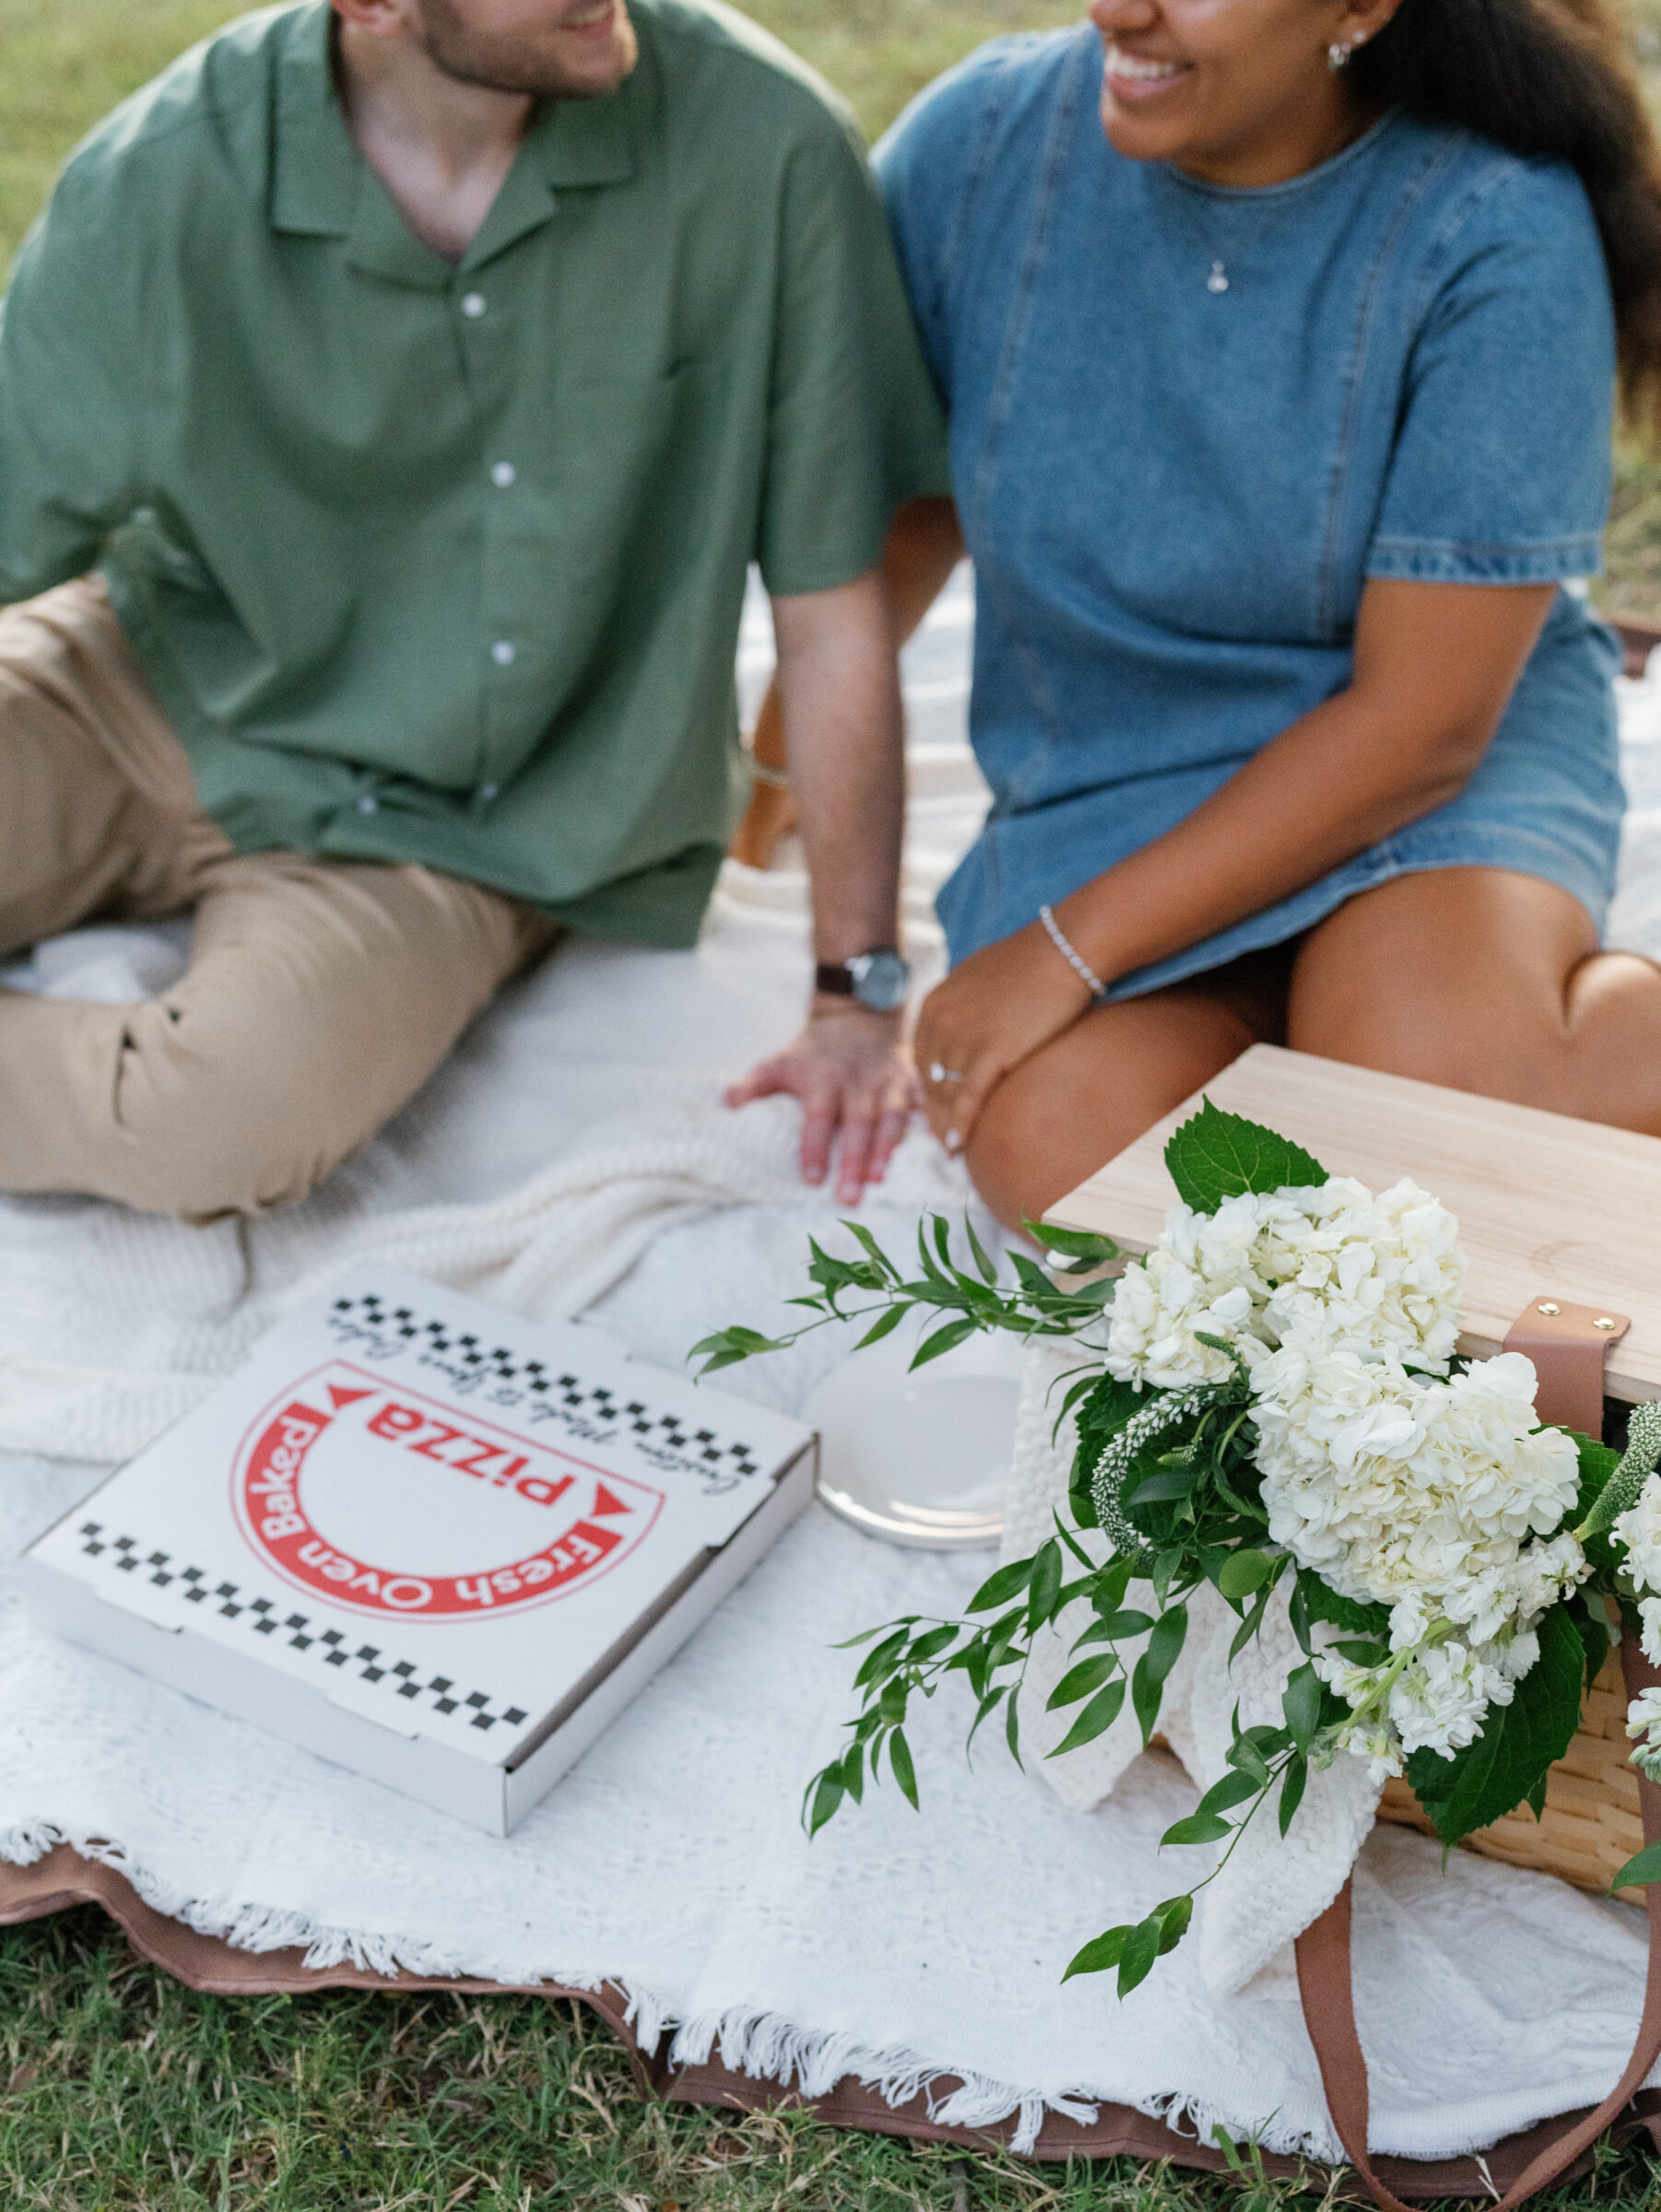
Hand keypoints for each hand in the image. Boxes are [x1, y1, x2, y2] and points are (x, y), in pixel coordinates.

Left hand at [726, 1000, 916, 1203]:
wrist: (855, 1016)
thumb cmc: (812, 1053)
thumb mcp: (778, 1062)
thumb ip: (754, 1084)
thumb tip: (727, 1103)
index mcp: (823, 1079)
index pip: (818, 1118)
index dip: (815, 1148)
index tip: (812, 1180)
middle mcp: (857, 1082)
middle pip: (857, 1125)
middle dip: (854, 1162)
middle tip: (849, 1198)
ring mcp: (886, 1081)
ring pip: (891, 1117)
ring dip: (888, 1148)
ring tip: (880, 1178)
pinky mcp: (910, 1080)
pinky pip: (923, 1101)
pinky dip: (929, 1121)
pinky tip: (933, 1146)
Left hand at [914, 920, 1094, 1154]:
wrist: (1065, 949)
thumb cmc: (1034, 961)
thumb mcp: (982, 977)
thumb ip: (966, 1003)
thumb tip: (970, 1022)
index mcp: (935, 1002)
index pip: (922, 1057)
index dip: (928, 1086)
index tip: (937, 1107)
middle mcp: (940, 1020)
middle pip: (929, 1079)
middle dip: (934, 1110)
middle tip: (942, 1137)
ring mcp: (963, 1036)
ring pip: (945, 1093)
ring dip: (945, 1125)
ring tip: (951, 1150)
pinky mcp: (990, 1053)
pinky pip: (967, 1098)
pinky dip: (960, 1126)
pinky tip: (957, 1147)